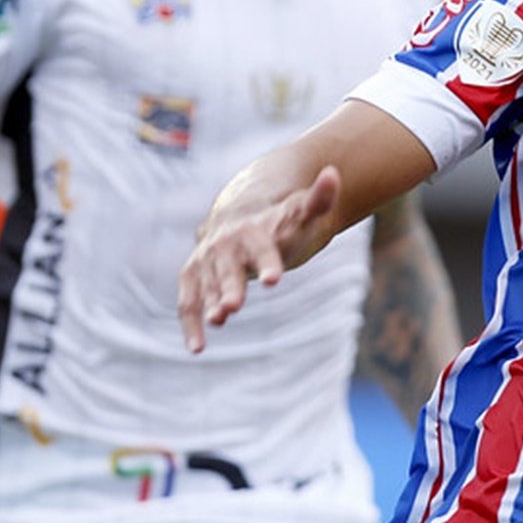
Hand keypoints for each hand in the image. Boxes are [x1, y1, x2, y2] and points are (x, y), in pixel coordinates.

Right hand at [178, 165, 341, 353]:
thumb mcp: (301, 211)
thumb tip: (334, 174)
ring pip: (205, 285)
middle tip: (233, 306)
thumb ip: (320, 197)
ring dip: (209, 304)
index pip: (261, 247)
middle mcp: (225, 244)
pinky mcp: (193, 277)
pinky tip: (197, 348)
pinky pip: (187, 301)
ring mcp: (206, 261)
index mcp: (253, 230)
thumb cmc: (280, 222)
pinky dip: (190, 323)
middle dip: (230, 287)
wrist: (241, 218)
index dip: (267, 262)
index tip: (274, 280)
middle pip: (228, 269)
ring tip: (217, 321)